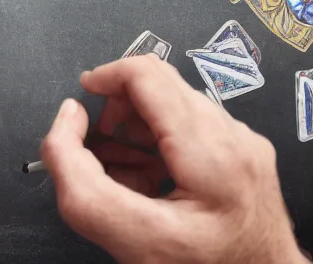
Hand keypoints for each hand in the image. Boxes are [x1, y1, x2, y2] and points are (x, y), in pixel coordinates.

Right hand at [40, 55, 307, 263]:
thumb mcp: (126, 236)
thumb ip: (79, 175)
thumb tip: (69, 119)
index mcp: (212, 152)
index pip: (148, 75)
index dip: (103, 79)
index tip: (79, 104)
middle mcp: (235, 138)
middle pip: (159, 86)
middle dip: (117, 112)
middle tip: (97, 150)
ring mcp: (244, 145)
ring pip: (173, 107)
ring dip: (134, 132)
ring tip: (121, 176)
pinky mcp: (244, 156)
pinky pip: (191, 130)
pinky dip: (157, 146)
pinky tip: (147, 184)